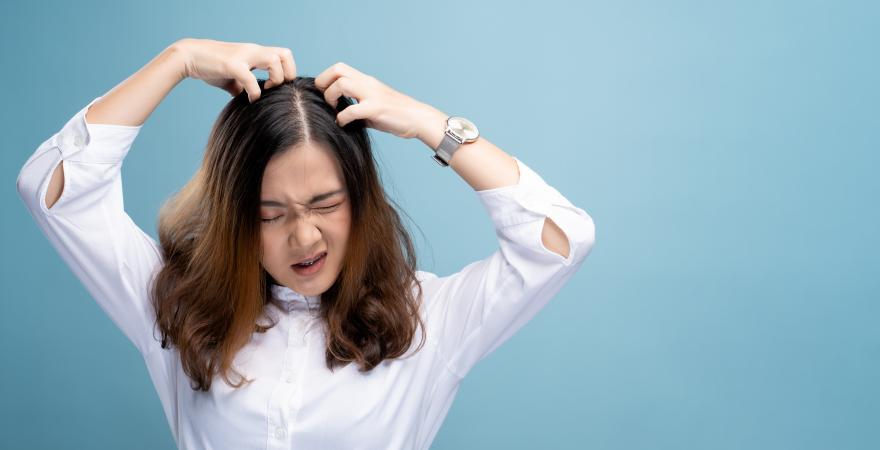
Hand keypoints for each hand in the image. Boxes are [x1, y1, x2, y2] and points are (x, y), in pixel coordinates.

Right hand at [174, 38, 296, 102]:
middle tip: (276, 88)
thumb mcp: (232, 78)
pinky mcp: (232, 64)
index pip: (285, 55)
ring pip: (274, 60)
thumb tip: (251, 100)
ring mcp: (243, 56)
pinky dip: (255, 92)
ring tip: (266, 90)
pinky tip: (251, 99)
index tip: (276, 86)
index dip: (287, 71)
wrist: (189, 57)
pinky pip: (251, 78)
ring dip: (275, 79)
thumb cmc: (211, 67)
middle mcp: (253, 51)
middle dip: (287, 74)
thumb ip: (245, 86)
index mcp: (255, 53)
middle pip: (285, 54)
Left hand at [314, 62, 446, 141]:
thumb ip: (356, 105)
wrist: (419, 119)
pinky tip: (344, 124)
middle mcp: (368, 83)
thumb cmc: (396, 115)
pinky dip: (342, 117)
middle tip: (326, 100)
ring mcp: (373, 95)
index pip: (339, 68)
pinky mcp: (377, 108)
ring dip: (332, 98)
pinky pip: (351, 110)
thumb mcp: (373, 106)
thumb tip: (338, 115)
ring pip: (342, 84)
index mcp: (366, 81)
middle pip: (337, 70)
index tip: (325, 95)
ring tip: (335, 110)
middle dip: (324, 83)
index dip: (326, 78)